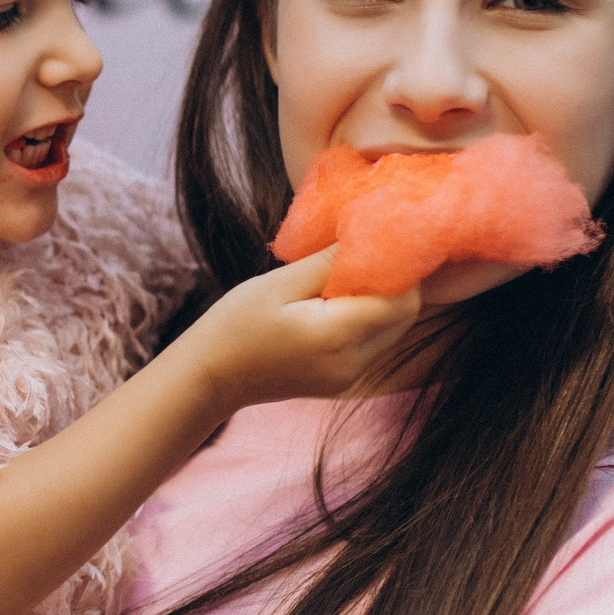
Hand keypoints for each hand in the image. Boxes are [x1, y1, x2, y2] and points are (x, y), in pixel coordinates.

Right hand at [173, 247, 421, 410]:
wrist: (210, 378)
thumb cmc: (235, 325)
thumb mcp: (278, 283)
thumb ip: (329, 262)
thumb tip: (370, 235)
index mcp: (336, 336)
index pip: (401, 299)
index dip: (399, 268)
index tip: (375, 243)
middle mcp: (352, 362)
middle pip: (404, 315)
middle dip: (393, 282)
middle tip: (358, 257)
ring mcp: (350, 376)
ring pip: (392, 328)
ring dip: (379, 299)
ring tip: (339, 279)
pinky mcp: (343, 379)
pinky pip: (373, 342)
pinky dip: (365, 317)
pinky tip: (332, 303)